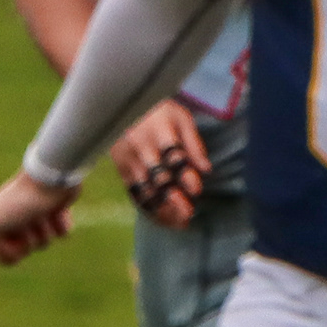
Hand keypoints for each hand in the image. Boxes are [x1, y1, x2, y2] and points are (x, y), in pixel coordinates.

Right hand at [0, 171, 78, 266]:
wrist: (51, 179)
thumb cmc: (21, 201)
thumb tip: (0, 259)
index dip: (9, 255)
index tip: (15, 248)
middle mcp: (14, 219)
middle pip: (25, 250)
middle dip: (29, 242)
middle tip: (28, 225)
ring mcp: (36, 216)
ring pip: (44, 242)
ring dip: (45, 231)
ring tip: (43, 214)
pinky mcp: (56, 212)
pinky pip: (62, 233)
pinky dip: (61, 225)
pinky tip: (58, 212)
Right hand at [109, 100, 207, 226]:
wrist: (120, 105)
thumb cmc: (159, 111)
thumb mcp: (181, 118)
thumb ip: (194, 143)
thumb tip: (206, 169)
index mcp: (158, 130)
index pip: (173, 155)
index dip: (185, 174)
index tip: (196, 189)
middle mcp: (140, 147)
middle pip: (157, 176)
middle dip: (172, 197)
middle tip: (188, 212)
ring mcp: (128, 160)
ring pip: (145, 189)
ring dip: (163, 208)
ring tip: (181, 222)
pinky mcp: (121, 169)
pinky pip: (135, 193)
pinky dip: (150, 209)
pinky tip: (166, 220)